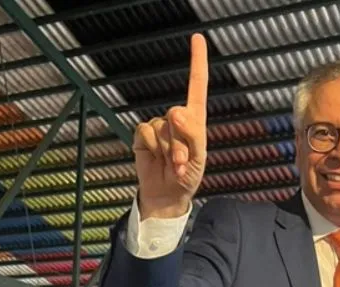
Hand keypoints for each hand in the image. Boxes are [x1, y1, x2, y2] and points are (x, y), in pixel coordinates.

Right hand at [133, 33, 208, 218]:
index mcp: (196, 120)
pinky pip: (145, 132)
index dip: (197, 62)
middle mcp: (176, 119)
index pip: (197, 86)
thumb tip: (175, 112)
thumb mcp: (197, 158)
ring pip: (162, 128)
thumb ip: (191, 134)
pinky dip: (151, 148)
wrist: (166, 195)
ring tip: (172, 164)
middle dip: (180, 140)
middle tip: (182, 161)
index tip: (197, 38)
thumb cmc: (187, 176)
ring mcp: (159, 126)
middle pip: (177, 114)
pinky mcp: (142, 135)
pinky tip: (156, 159)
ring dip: (168, 150)